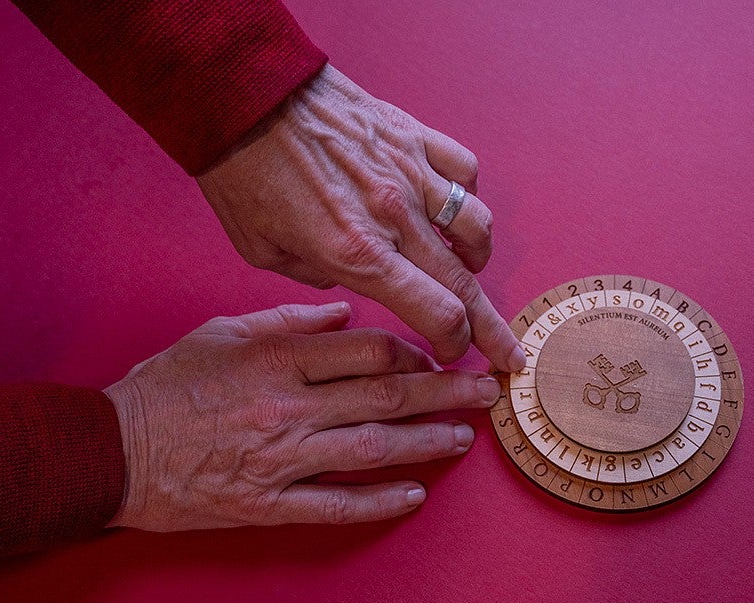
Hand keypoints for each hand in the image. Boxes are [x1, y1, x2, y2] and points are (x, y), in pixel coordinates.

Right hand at [103, 302, 501, 530]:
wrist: (112, 450)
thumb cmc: (165, 386)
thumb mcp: (221, 331)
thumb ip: (287, 322)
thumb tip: (345, 314)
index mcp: (278, 357)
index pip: (370, 349)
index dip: (416, 350)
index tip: (440, 354)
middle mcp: (289, 406)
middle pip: (388, 395)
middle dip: (447, 392)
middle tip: (487, 393)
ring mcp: (281, 458)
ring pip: (374, 448)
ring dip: (427, 442)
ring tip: (465, 438)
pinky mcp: (267, 503)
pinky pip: (336, 505)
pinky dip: (380, 501)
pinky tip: (416, 495)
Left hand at [196, 64, 524, 371]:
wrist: (243, 98)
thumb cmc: (243, 176)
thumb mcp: (264, 253)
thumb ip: (318, 277)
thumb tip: (350, 277)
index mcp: (358, 254)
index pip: (437, 313)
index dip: (454, 343)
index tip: (452, 353)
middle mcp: (394, 217)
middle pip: (465, 284)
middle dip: (491, 328)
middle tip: (509, 352)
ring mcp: (411, 172)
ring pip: (476, 227)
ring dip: (478, 258)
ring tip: (470, 268)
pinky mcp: (412, 136)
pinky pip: (465, 171)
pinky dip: (467, 196)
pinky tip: (454, 208)